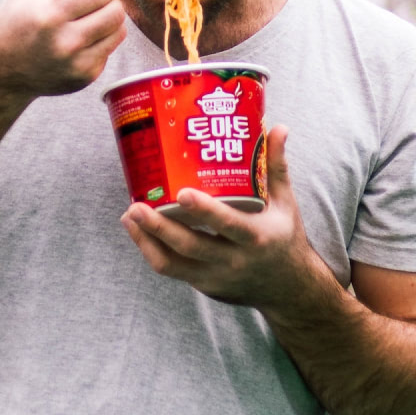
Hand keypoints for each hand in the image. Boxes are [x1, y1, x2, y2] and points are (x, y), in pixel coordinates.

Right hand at [0, 0, 140, 97]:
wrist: (1, 71)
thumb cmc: (14, 22)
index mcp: (51, 15)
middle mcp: (66, 42)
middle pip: (116, 13)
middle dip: (113, 1)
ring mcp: (77, 64)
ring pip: (118, 33)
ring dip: (110, 21)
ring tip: (87, 19)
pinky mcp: (84, 78)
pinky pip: (109, 50)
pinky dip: (101, 40)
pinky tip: (79, 40)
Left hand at [120, 126, 328, 311]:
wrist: (286, 288)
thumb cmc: (283, 235)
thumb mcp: (285, 203)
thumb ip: (276, 165)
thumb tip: (277, 127)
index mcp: (256, 236)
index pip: (228, 224)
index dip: (205, 211)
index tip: (181, 194)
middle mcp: (234, 260)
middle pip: (191, 246)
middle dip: (159, 227)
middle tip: (137, 205)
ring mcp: (216, 276)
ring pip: (173, 264)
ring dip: (146, 240)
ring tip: (129, 215)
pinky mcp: (203, 285)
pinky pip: (171, 270)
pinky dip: (150, 250)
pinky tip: (137, 230)